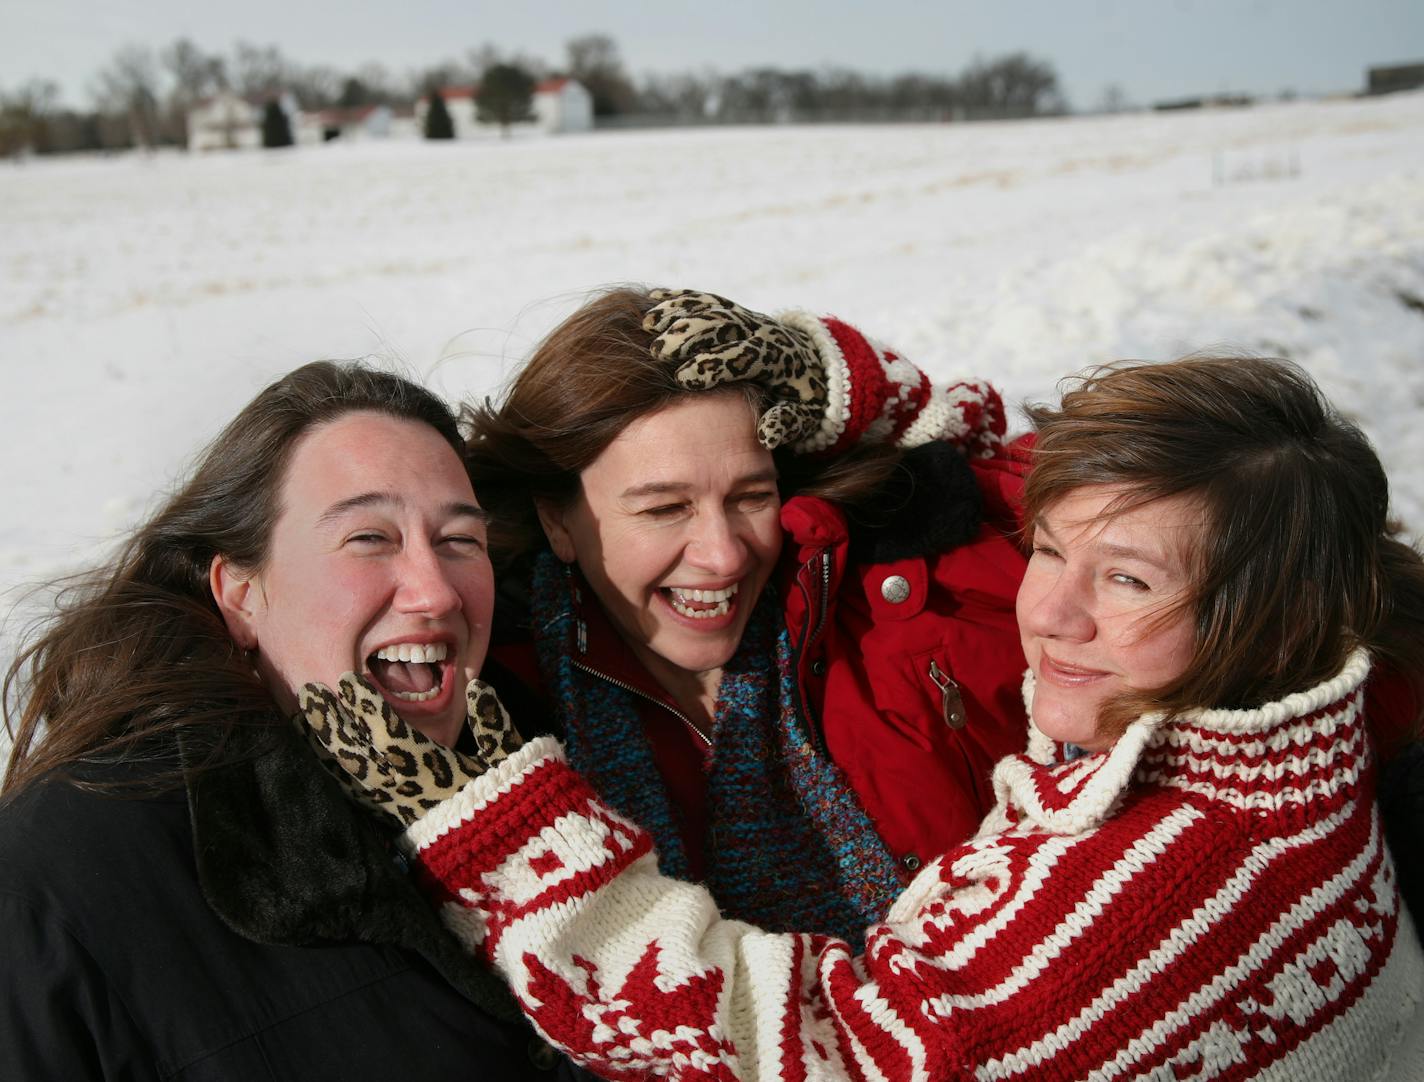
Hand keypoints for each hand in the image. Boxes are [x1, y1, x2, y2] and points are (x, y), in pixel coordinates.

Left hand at [293, 673, 522, 825]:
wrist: (514, 864)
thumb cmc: (518, 806)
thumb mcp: (515, 761)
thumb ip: (494, 724)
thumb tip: (478, 686)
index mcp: (434, 772)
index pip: (389, 734)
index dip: (365, 707)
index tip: (345, 681)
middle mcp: (407, 792)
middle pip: (358, 753)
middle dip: (333, 721)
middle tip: (309, 692)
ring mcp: (398, 810)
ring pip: (352, 774)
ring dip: (327, 745)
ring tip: (305, 719)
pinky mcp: (396, 822)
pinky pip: (358, 796)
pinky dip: (338, 774)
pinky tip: (325, 760)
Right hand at [643, 288, 828, 449]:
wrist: (816, 363)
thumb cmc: (804, 397)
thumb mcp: (803, 416)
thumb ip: (785, 423)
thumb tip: (767, 435)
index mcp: (774, 360)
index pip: (740, 359)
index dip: (712, 367)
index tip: (683, 379)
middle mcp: (759, 333)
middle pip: (721, 326)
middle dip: (689, 336)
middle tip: (658, 351)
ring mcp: (747, 319)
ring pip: (711, 308)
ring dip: (679, 312)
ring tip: (648, 323)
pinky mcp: (737, 312)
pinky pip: (709, 300)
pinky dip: (683, 297)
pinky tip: (657, 297)